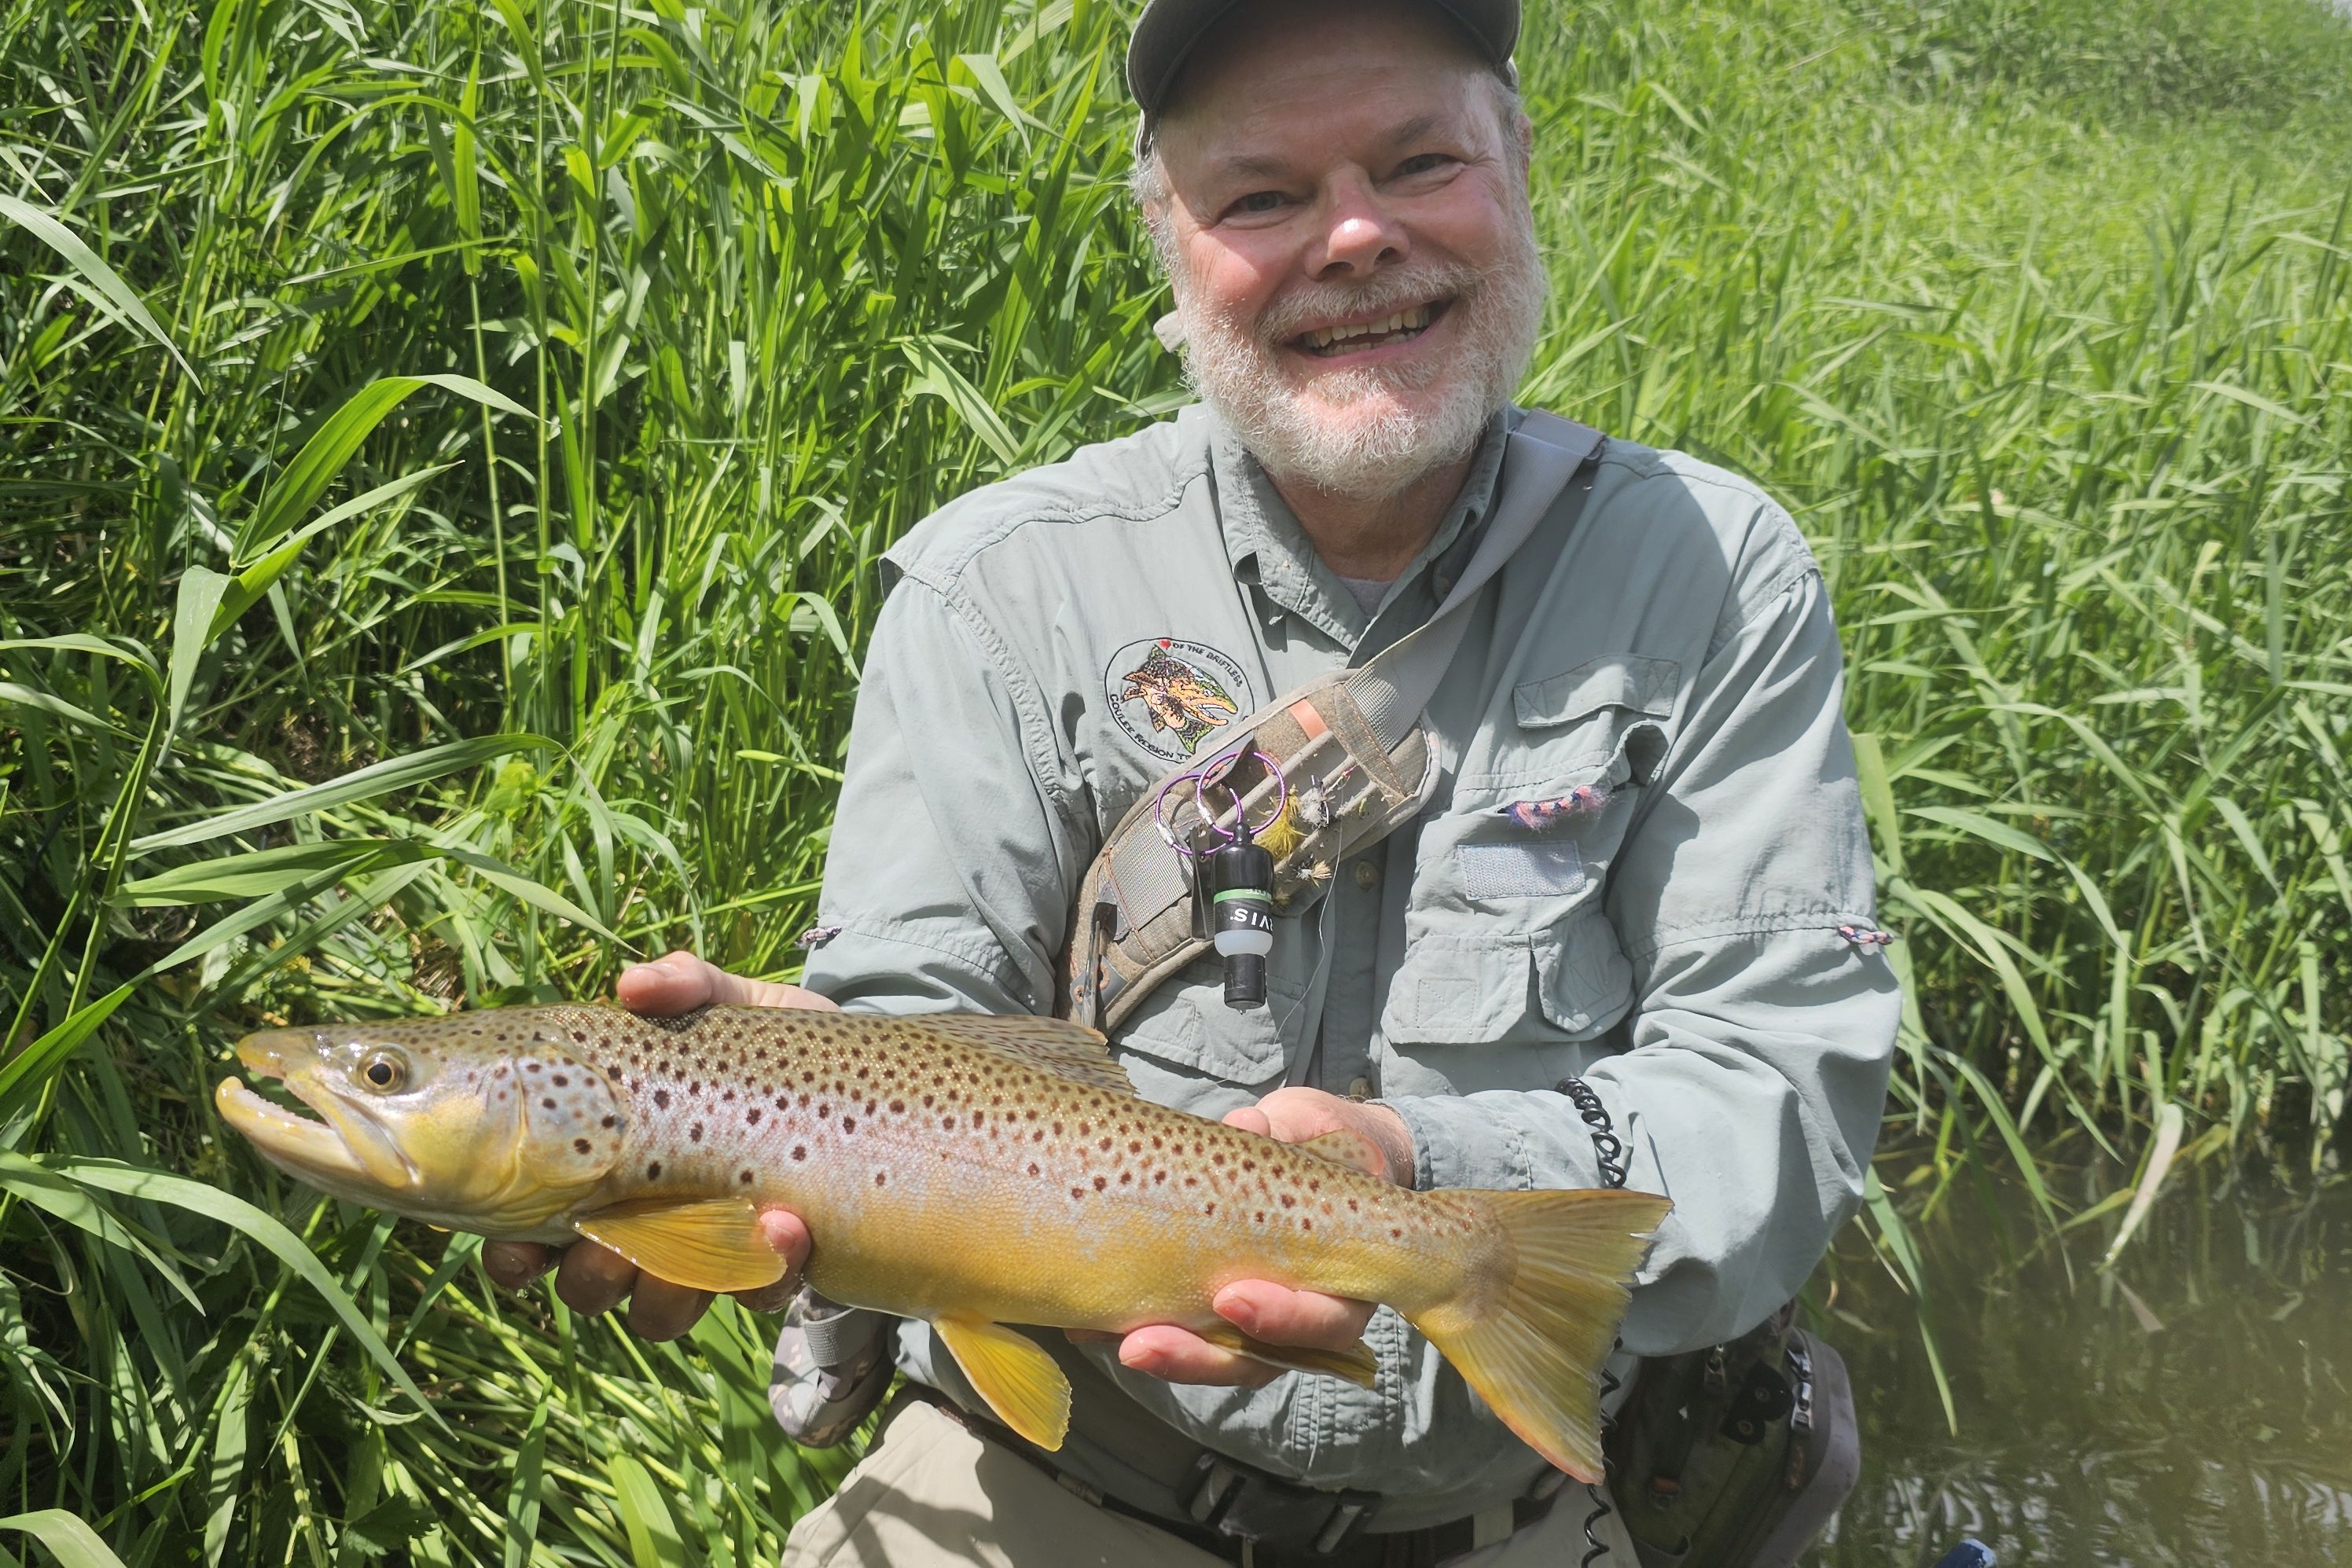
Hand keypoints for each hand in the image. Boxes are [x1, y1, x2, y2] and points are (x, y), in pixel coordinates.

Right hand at [480, 949, 834, 1338]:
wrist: (869, 1076)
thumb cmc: (774, 1042)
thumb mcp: (732, 1003)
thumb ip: (685, 984)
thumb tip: (632, 985)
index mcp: (607, 1169)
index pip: (530, 1233)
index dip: (512, 1255)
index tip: (518, 1249)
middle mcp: (646, 1226)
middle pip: (585, 1286)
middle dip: (592, 1277)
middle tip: (611, 1242)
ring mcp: (709, 1254)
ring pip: (657, 1312)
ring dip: (672, 1289)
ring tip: (715, 1232)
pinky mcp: (774, 1269)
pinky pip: (755, 1297)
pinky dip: (767, 1271)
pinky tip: (793, 1227)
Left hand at [1091, 1087, 1414, 1386]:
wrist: (1308, 1150)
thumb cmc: (1319, 1144)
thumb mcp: (1311, 1131)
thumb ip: (1287, 1134)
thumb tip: (1247, 1127)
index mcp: (1346, 1277)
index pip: (1327, 1320)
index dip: (1283, 1319)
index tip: (1230, 1298)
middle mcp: (1302, 1313)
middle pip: (1260, 1359)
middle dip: (1199, 1357)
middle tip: (1142, 1343)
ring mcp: (1254, 1317)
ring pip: (1216, 1358)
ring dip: (1161, 1354)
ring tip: (1104, 1337)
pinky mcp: (1210, 1308)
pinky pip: (1180, 1332)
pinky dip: (1135, 1328)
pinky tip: (1085, 1320)